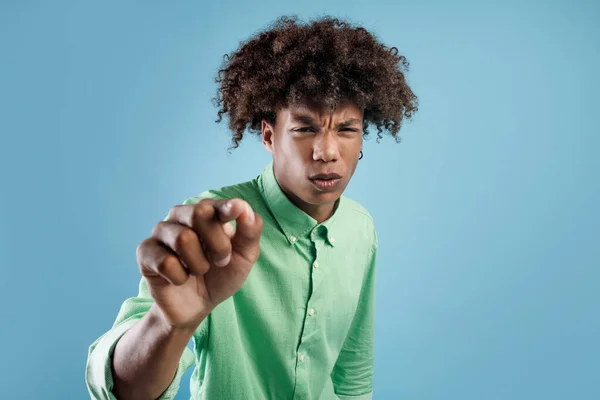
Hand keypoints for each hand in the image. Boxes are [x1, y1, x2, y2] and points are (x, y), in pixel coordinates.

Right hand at [136, 198, 262, 330]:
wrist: (197, 306)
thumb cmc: (221, 275)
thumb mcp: (244, 257)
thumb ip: (249, 232)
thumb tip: (245, 208)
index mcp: (207, 211)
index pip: (217, 203)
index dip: (227, 207)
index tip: (237, 209)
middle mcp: (181, 215)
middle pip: (199, 213)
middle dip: (218, 244)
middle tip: (221, 261)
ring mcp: (161, 232)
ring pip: (183, 238)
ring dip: (199, 264)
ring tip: (199, 271)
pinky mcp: (145, 252)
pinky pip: (166, 261)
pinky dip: (180, 277)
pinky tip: (180, 279)